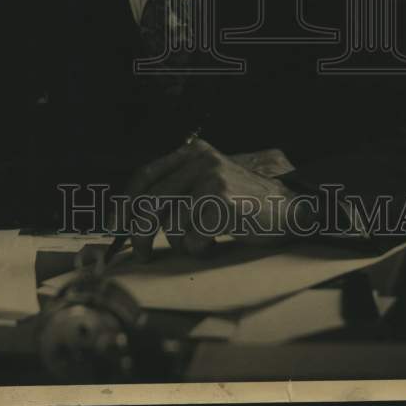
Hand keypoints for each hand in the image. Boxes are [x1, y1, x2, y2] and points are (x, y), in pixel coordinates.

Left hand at [121, 139, 306, 260]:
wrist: (290, 207)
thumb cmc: (246, 203)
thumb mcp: (209, 183)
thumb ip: (179, 189)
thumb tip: (134, 217)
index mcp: (193, 152)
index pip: (144, 176)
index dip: (125, 203)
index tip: (115, 226)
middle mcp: (199, 160)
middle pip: (149, 202)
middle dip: (139, 234)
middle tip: (142, 253)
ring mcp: (210, 177)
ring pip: (172, 225)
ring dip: (183, 245)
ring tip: (202, 242)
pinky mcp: (221, 198)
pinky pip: (194, 238)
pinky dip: (202, 249)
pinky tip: (218, 242)